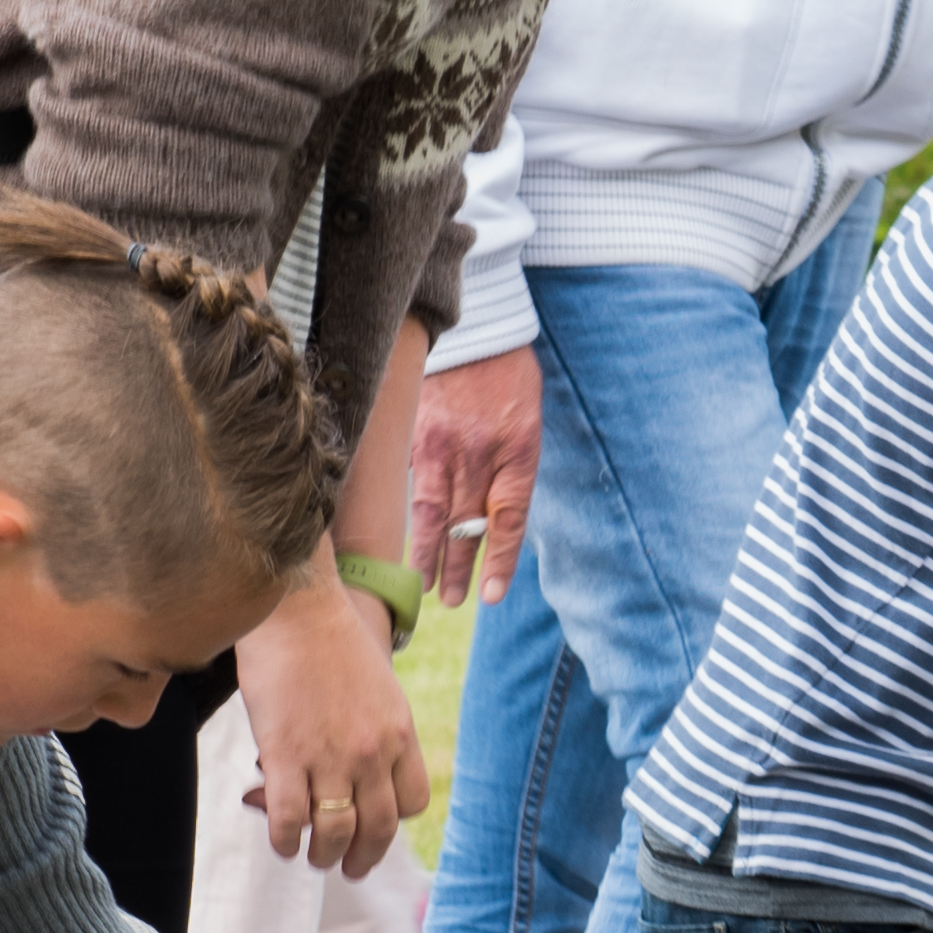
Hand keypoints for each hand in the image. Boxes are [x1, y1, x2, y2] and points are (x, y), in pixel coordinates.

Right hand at [240, 559, 428, 876]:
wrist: (296, 608)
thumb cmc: (330, 640)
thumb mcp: (375, 686)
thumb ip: (372, 729)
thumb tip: (344, 770)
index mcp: (400, 733)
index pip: (412, 802)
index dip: (393, 823)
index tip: (374, 828)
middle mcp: (373, 752)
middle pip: (378, 828)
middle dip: (362, 858)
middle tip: (347, 868)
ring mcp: (331, 757)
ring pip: (334, 833)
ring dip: (322, 856)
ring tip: (311, 859)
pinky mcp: (287, 755)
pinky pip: (290, 819)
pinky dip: (284, 839)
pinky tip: (280, 842)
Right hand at [412, 347, 545, 611]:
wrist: (478, 332)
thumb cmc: (510, 379)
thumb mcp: (528, 424)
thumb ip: (512, 472)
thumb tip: (490, 519)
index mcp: (518, 453)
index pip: (508, 520)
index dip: (499, 560)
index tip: (490, 594)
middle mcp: (480, 455)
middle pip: (466, 525)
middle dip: (457, 568)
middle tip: (451, 601)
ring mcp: (445, 447)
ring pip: (432, 512)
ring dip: (428, 553)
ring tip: (423, 585)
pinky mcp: (418, 436)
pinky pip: (412, 483)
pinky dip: (409, 514)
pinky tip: (405, 539)